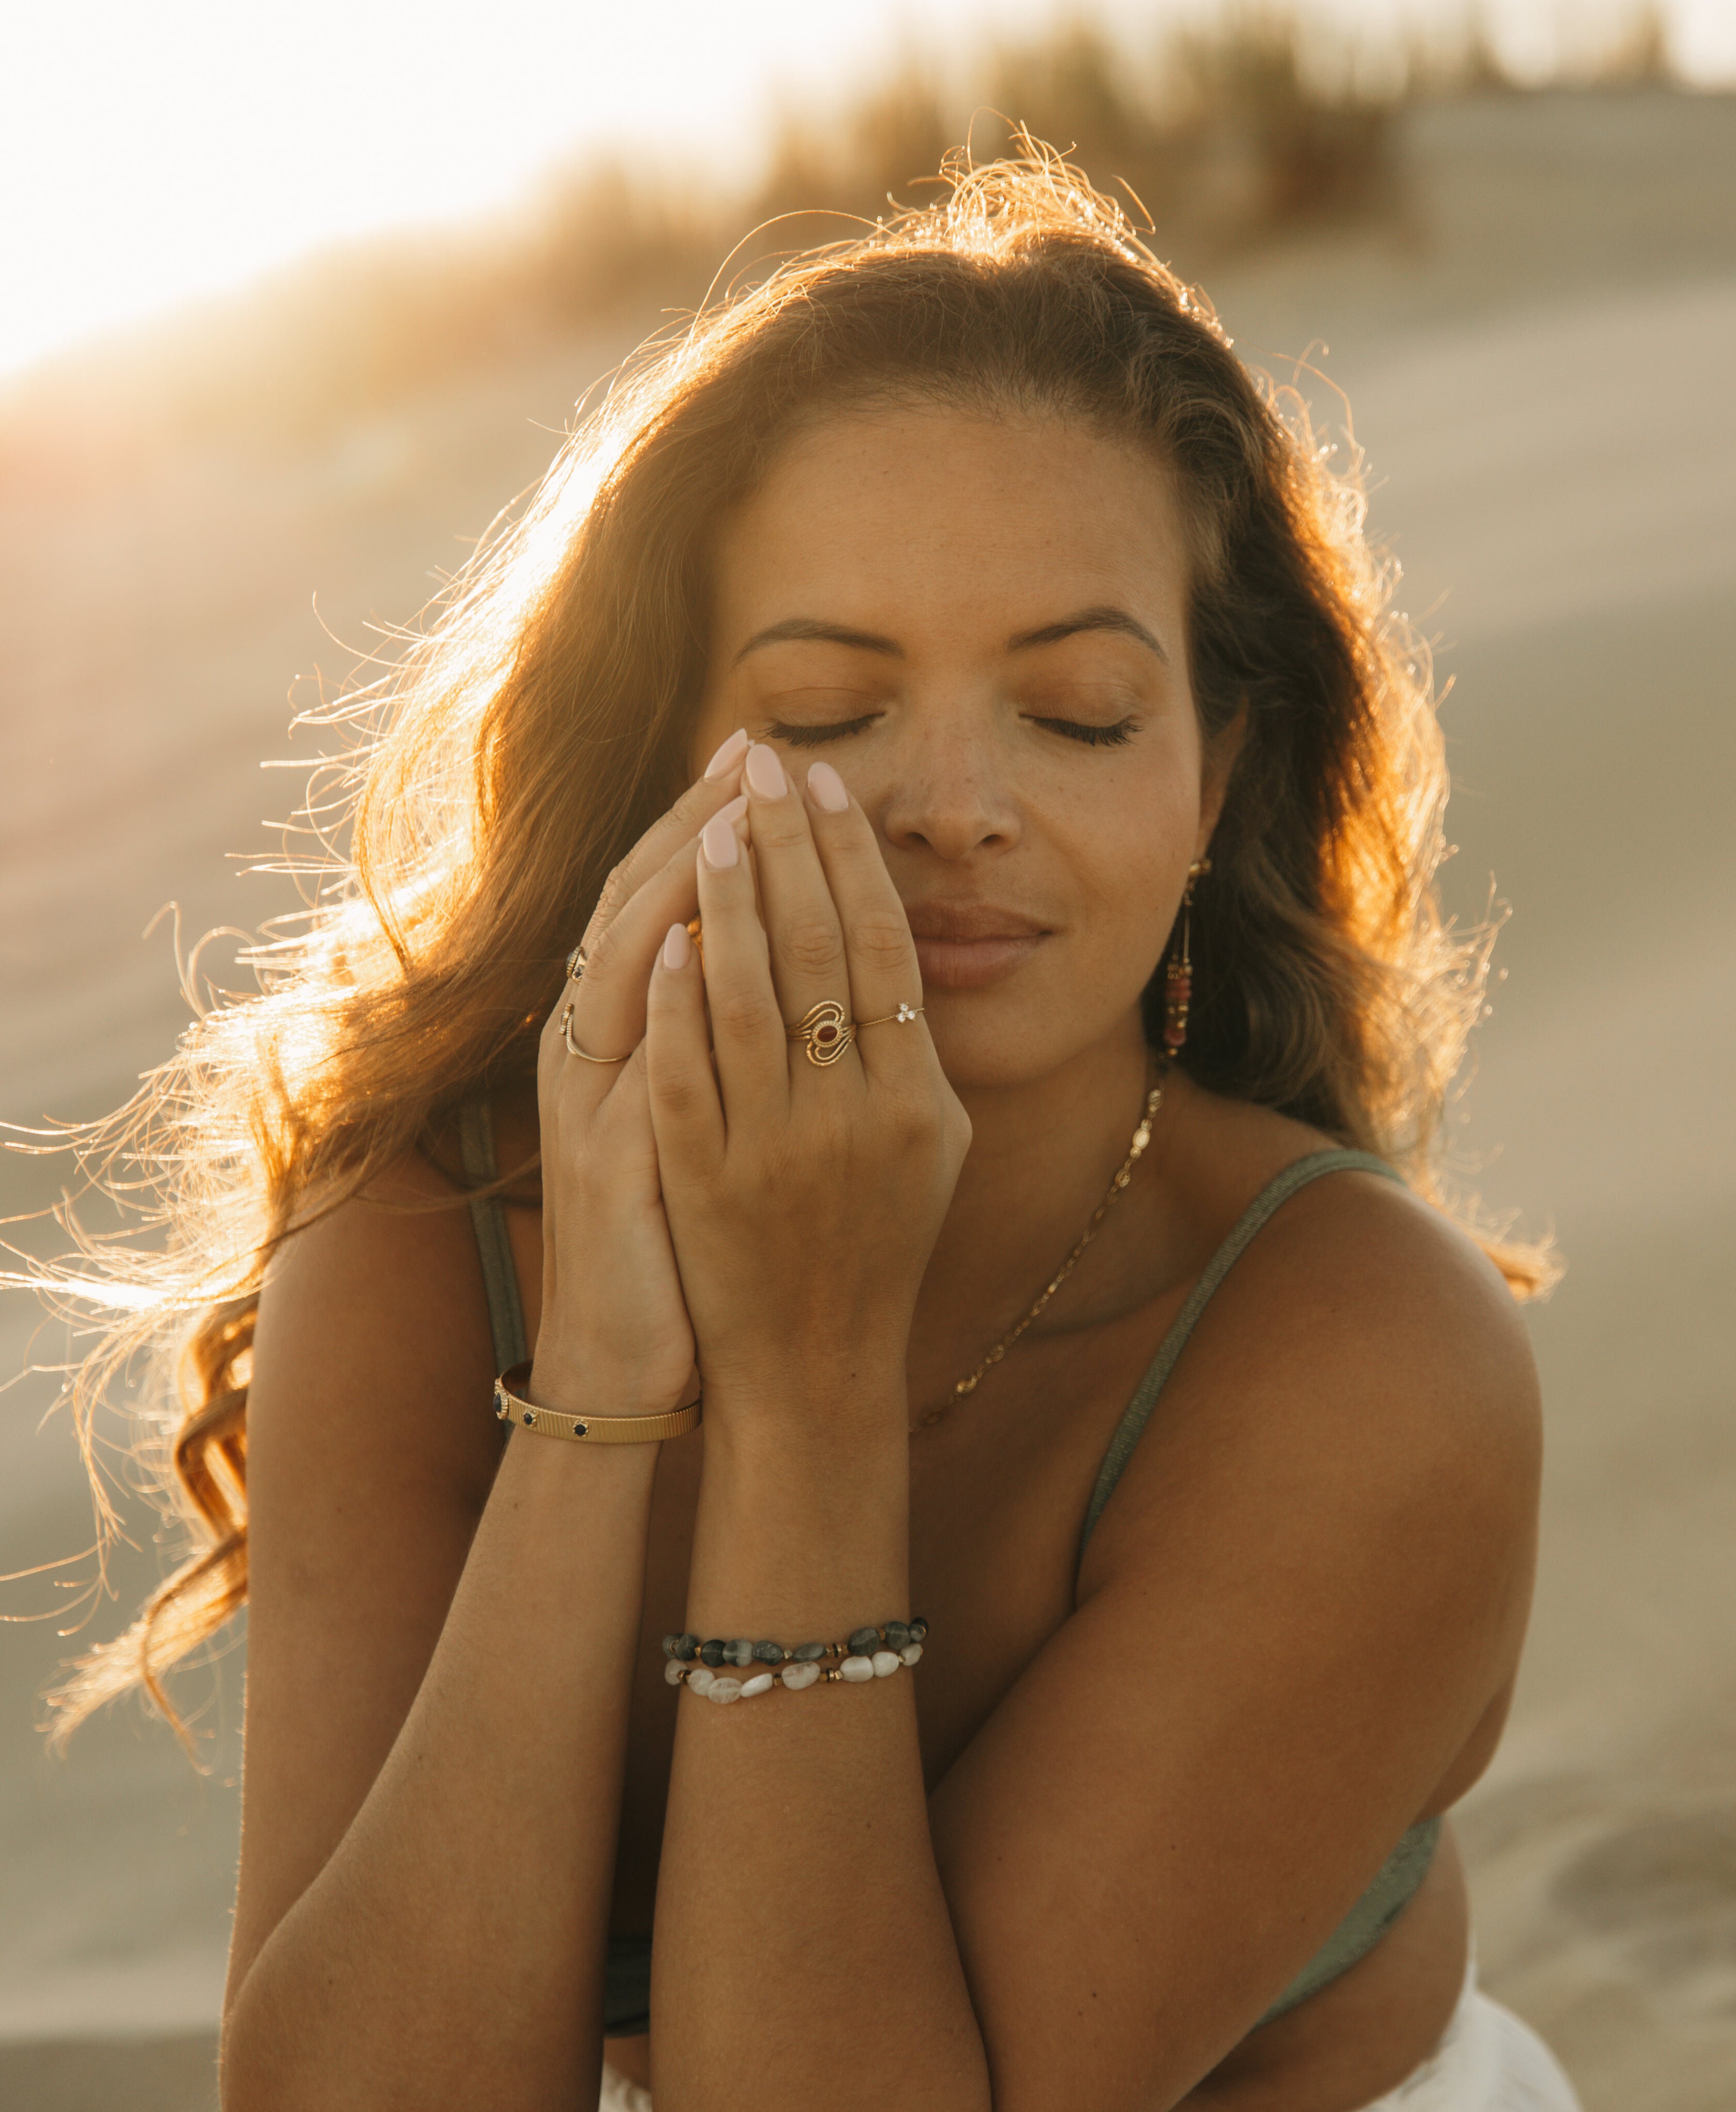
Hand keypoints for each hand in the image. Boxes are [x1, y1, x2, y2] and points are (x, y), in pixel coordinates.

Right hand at [530, 738, 755, 1411]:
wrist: (628, 1360)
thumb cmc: (673, 1241)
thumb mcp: (695, 1121)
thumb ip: (714, 1039)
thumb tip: (768, 948)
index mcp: (618, 1038)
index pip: (659, 900)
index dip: (705, 823)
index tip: (760, 755)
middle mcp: (591, 1051)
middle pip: (635, 906)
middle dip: (698, 824)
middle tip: (755, 751)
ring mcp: (592, 1102)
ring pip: (623, 965)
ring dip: (677, 884)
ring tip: (731, 812)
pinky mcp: (608, 1161)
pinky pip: (628, 1063)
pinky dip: (653, 998)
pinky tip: (687, 942)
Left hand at [645, 746, 970, 1409]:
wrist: (814, 1367)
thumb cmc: (877, 1247)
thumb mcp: (931, 1152)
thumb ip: (917, 1056)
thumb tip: (896, 946)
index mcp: (919, 1102)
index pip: (882, 947)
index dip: (853, 859)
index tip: (825, 787)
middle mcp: (858, 1119)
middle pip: (821, 953)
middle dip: (789, 849)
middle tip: (766, 766)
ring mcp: (779, 1151)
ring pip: (753, 1000)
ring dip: (733, 903)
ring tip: (716, 824)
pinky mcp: (707, 1182)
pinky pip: (691, 1075)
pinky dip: (680, 1000)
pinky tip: (669, 937)